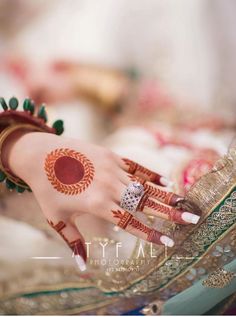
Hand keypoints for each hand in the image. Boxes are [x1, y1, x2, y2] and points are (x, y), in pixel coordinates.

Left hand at [5, 132, 199, 270]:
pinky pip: (136, 167)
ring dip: (165, 196)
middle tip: (192, 219)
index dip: (150, 233)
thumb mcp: (57, 218)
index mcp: (97, 203)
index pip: (130, 222)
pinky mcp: (112, 156)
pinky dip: (152, 175)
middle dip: (170, 213)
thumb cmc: (47, 189)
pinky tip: (166, 182)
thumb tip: (83, 266)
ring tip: (185, 202)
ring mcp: (112, 168)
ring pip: (144, 185)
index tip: (168, 241)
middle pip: (145, 202)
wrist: (40, 154)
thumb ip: (74, 241)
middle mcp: (109, 186)